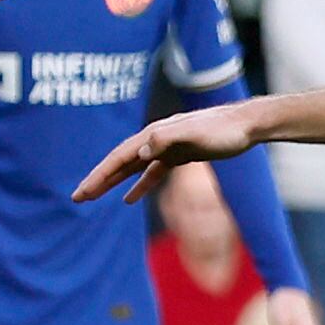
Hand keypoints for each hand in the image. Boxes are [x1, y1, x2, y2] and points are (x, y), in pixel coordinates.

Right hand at [73, 101, 259, 202]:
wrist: (247, 125)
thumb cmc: (223, 130)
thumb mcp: (195, 133)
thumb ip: (166, 139)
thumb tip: (139, 152)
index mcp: (155, 134)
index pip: (119, 157)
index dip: (99, 175)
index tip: (82, 192)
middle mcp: (156, 140)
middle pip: (120, 162)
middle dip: (98, 180)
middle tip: (78, 197)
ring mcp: (167, 147)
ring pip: (133, 168)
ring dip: (113, 182)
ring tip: (94, 197)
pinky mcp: (180, 155)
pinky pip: (152, 173)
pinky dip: (140, 185)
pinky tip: (130, 199)